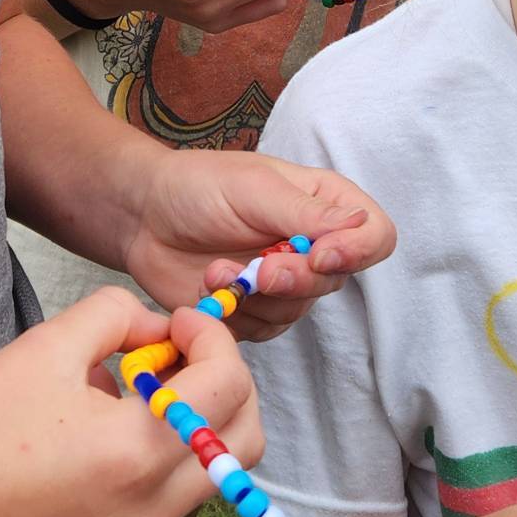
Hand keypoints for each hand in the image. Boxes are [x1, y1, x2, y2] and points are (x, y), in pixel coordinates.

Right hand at [0, 293, 262, 516]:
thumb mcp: (46, 346)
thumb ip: (117, 315)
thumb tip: (155, 328)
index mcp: (138, 453)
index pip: (227, 384)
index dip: (211, 337)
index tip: (176, 319)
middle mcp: (153, 507)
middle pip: (245, 438)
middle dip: (227, 382)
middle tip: (179, 351)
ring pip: (216, 472)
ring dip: (202, 420)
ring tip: (145, 386)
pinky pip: (175, 495)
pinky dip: (170, 452)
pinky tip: (115, 424)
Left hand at [119, 142, 395, 339]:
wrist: (142, 216)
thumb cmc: (197, 186)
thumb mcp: (254, 187)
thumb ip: (306, 214)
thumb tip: (360, 228)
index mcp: (323, 204)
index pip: (375, 235)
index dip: (357, 252)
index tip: (320, 256)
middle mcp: (311, 246)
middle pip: (334, 280)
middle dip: (294, 279)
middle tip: (259, 269)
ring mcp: (283, 283)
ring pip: (298, 310)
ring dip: (255, 296)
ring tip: (217, 270)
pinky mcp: (254, 312)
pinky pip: (263, 330)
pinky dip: (236, 313)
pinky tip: (210, 288)